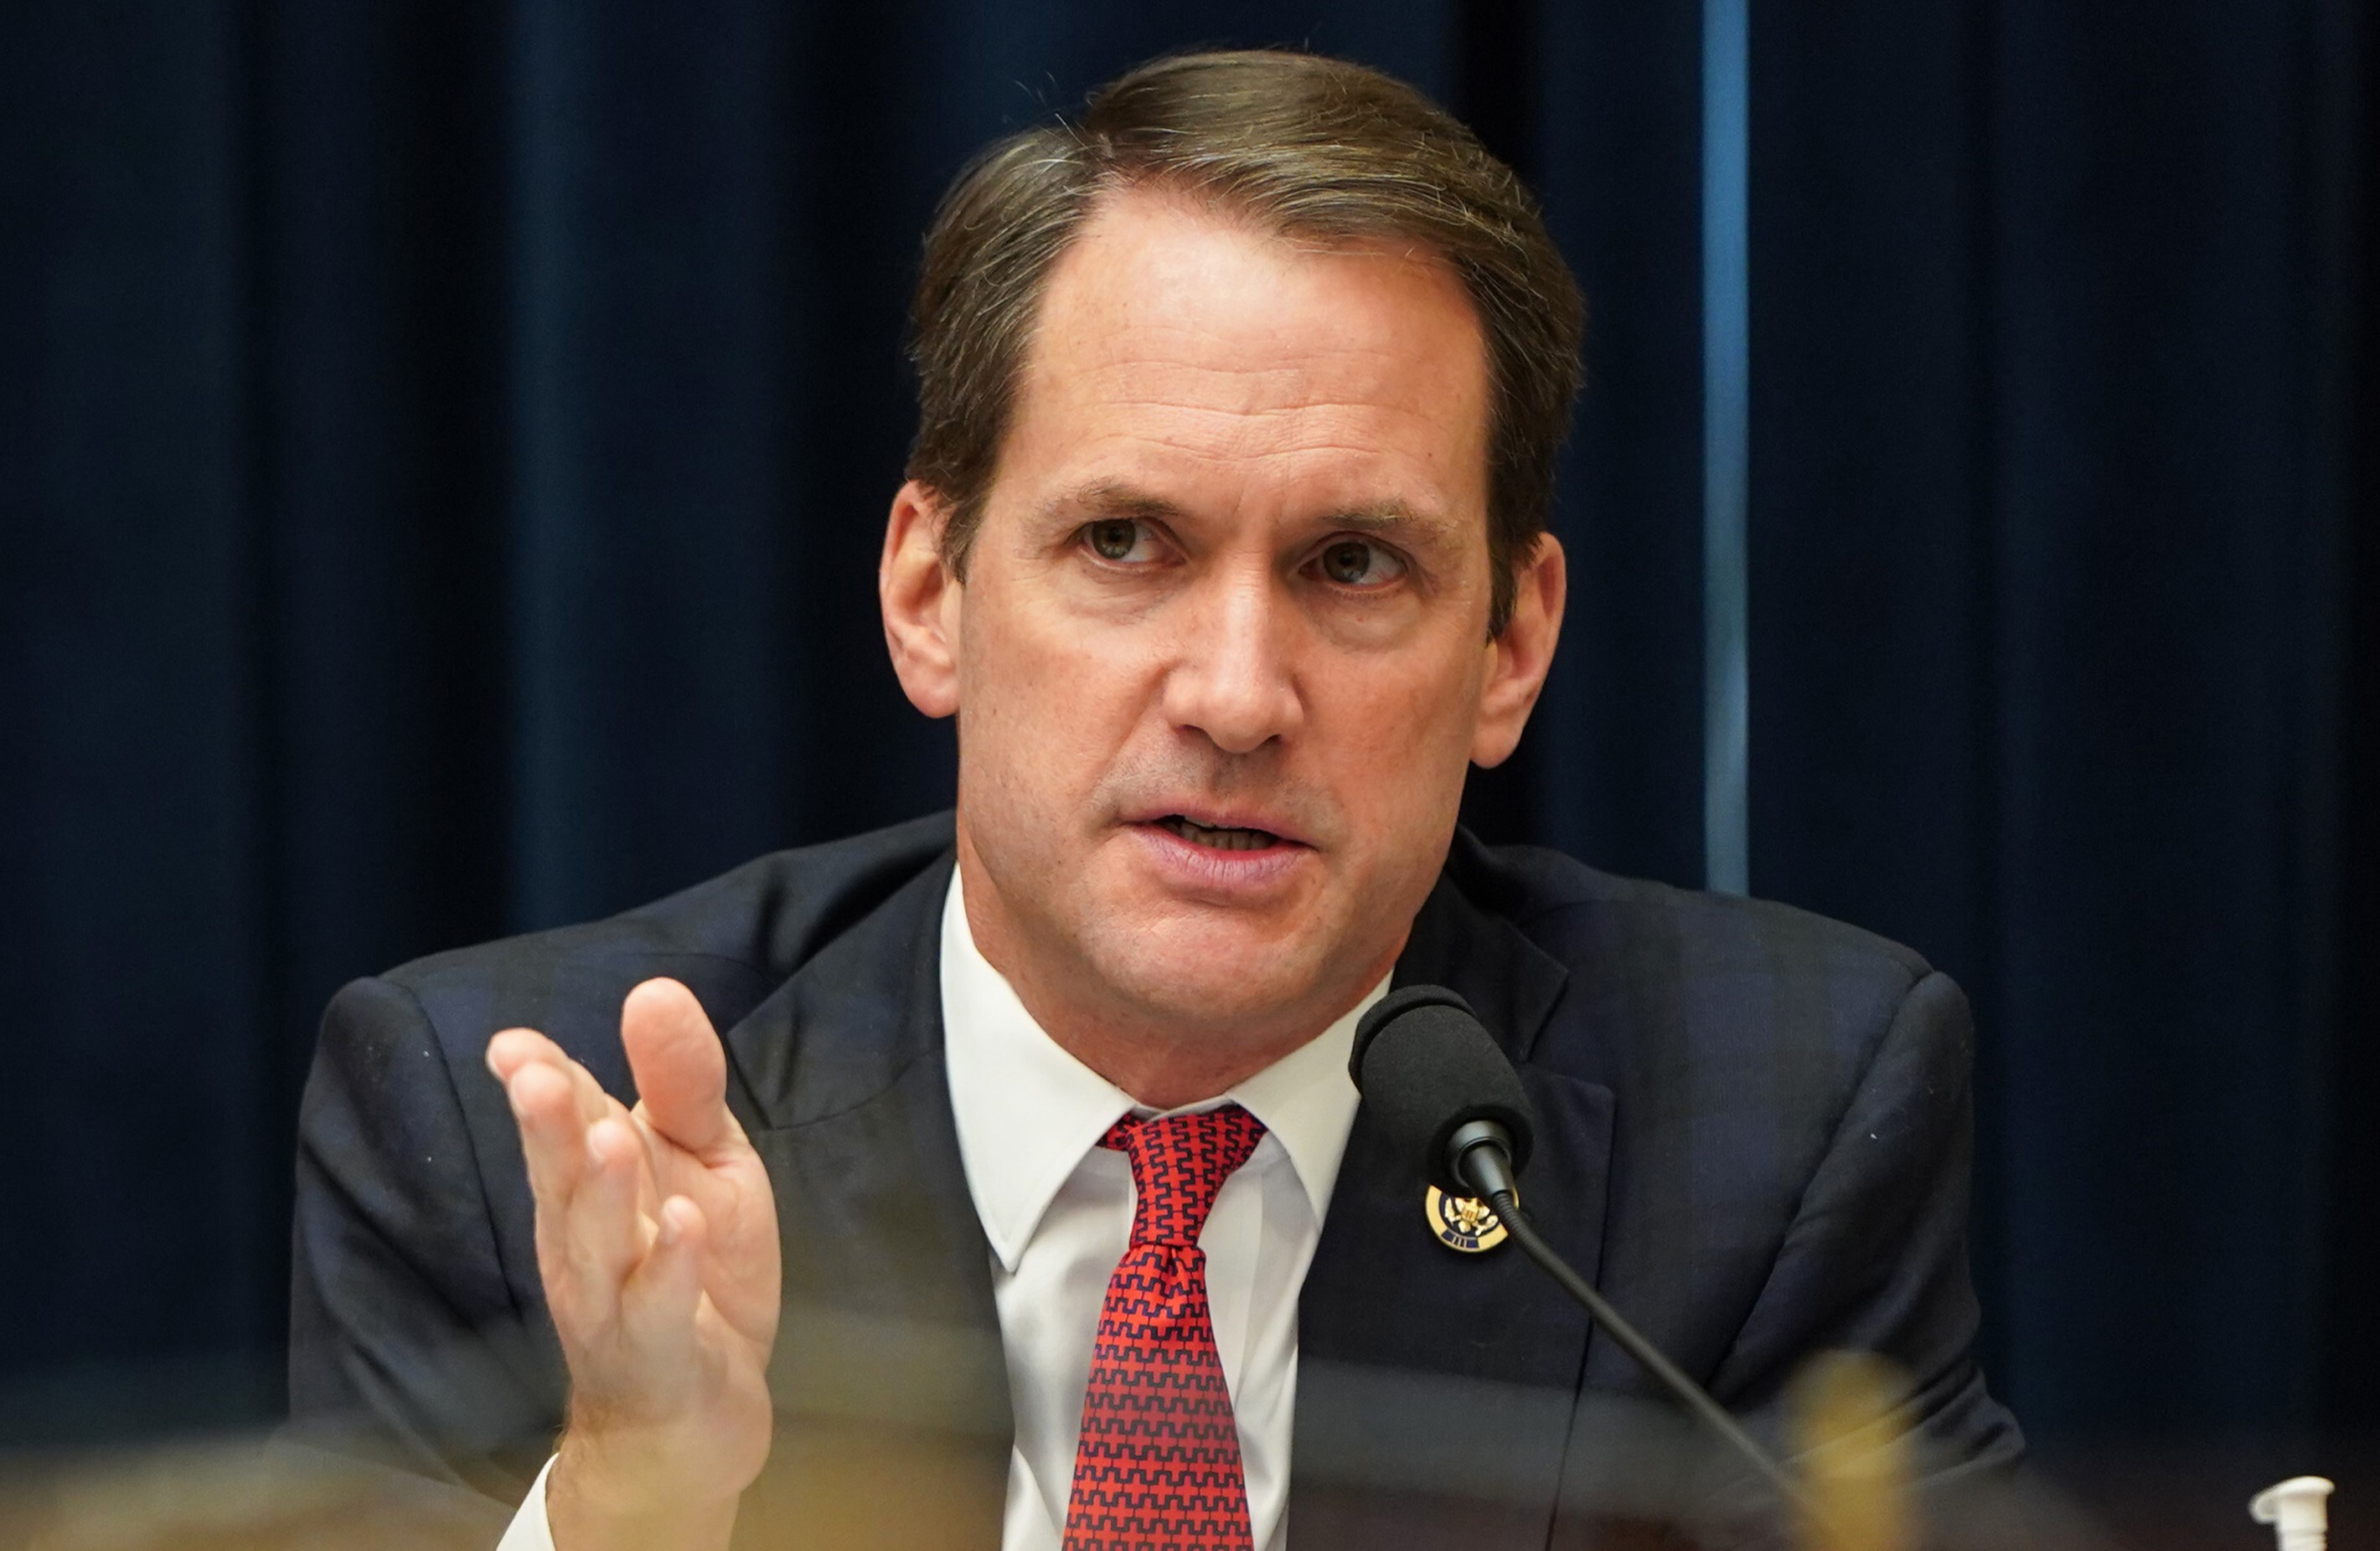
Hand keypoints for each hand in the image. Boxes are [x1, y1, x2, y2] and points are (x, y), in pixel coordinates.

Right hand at [486, 979, 780, 1550]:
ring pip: (598, 1245)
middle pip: (560, 1179)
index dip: (537, 1081)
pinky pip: (658, 1312)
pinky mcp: (659, 1354)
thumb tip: (654, 990)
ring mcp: (615, 1301)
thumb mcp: (701, 1158)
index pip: (560, 1122)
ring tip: (612, 1139)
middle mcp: (585, 1240)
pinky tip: (684, 1225)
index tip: (513, 1045)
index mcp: (591, 1183)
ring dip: (605, 1193)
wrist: (694, 1410)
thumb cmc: (689, 1269)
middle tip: (535, 1076)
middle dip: (547, 1129)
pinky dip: (671, 1270)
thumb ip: (678, 1082)